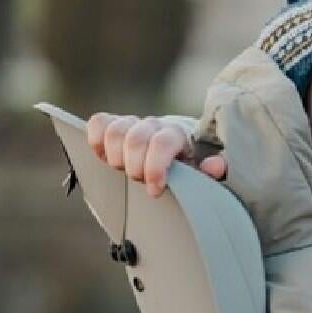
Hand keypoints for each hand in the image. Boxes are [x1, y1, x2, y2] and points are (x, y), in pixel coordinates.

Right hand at [86, 113, 226, 196]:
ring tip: (124, 171)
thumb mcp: (204, 171)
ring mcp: (134, 123)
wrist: (179, 148)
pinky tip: (106, 157)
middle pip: (135, 138)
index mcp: (178, 134)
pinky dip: (96, 140)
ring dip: (116, 156)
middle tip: (140, 181)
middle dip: (135, 167)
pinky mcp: (114, 124)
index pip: (162, 143)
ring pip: (115, 130)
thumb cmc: (190, 164)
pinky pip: (99, 123)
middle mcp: (155, 125)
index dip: (154, 168)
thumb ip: (215, 169)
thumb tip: (213, 166)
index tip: (155, 190)